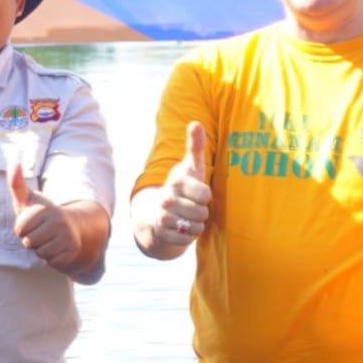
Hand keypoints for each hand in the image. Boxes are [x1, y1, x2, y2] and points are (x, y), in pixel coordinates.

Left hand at [9, 161, 85, 269]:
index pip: (20, 229)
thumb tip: (15, 163)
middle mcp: (58, 221)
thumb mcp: (28, 199)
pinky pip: (51, 261)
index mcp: (45, 209)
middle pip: (29, 243)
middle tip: (41, 232)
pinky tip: (57, 248)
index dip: (22, 229)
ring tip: (49, 239)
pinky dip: (51, 258)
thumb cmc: (42, 214)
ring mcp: (67, 236)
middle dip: (31, 240)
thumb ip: (17, 183)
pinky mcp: (72, 250)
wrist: (71, 226)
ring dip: (41, 249)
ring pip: (40, 253)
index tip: (32, 222)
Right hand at [150, 121, 211, 248]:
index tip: (198, 194)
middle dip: (203, 212)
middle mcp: (167, 198)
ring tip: (188, 217)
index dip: (206, 197)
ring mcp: (162, 217)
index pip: (206, 194)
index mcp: (176, 181)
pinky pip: (188, 240)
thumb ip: (196, 146)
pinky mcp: (161, 235)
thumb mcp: (191, 167)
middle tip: (193, 207)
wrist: (155, 213)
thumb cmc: (182, 188)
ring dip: (198, 225)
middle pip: (202, 212)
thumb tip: (195, 123)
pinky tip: (182, 229)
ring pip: (196, 226)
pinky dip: (189, 237)